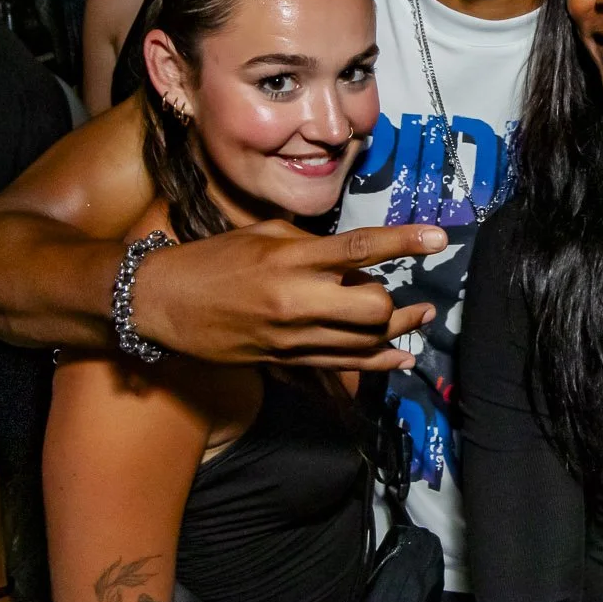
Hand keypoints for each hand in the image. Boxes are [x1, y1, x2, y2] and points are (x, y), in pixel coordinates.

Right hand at [137, 220, 447, 367]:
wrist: (162, 303)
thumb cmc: (211, 260)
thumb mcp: (261, 234)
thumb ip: (310, 243)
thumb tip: (350, 255)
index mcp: (290, 259)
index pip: (359, 249)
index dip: (404, 241)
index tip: (440, 237)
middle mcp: (296, 301)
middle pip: (372, 308)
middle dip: (394, 301)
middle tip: (402, 290)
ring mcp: (292, 337)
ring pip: (363, 343)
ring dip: (398, 331)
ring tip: (419, 316)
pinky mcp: (286, 361)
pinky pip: (343, 367)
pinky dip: (378, 362)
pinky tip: (403, 357)